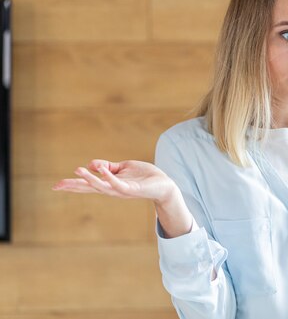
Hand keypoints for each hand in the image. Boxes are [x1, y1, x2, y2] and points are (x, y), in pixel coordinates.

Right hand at [53, 159, 175, 204]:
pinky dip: (109, 177)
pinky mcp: (132, 189)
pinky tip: (102, 170)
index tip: (56, 185)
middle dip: (74, 186)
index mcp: (110, 184)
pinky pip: (118, 183)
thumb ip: (108, 166)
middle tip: (57, 185)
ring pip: (102, 186)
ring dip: (90, 179)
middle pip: (90, 188)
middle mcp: (113, 189)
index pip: (88, 185)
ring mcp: (122, 190)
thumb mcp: (124, 168)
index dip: (73, 185)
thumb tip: (92, 164)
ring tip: (77, 171)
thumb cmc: (144, 176)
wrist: (164, 184)